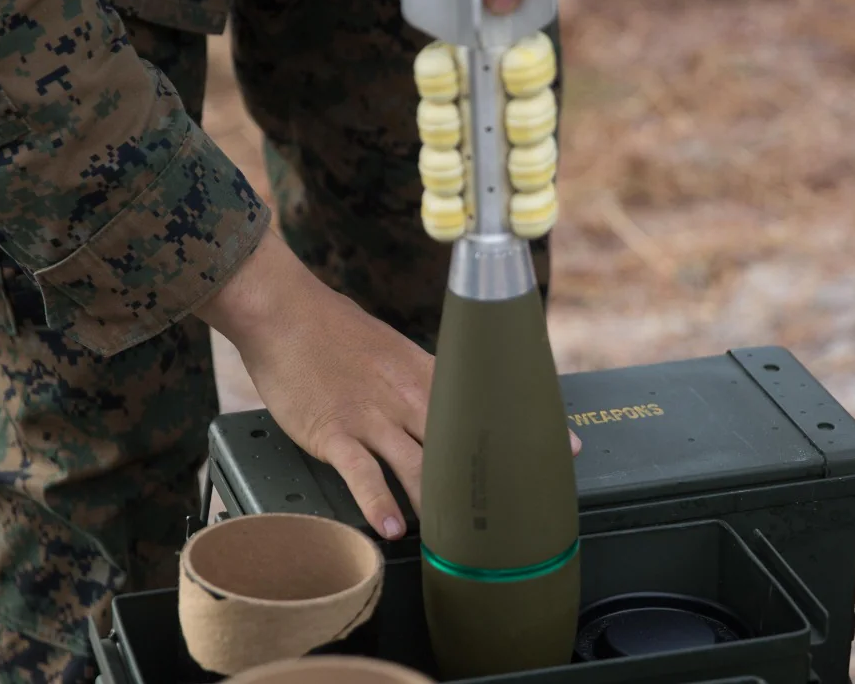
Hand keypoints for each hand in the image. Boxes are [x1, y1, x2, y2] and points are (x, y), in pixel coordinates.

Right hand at [198, 228, 581, 539]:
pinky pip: (362, 472)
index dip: (527, 431)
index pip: (487, 406)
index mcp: (427, 375)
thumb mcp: (392, 351)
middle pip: (461, 445)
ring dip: (439, 505)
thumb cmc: (334, 332)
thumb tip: (446, 403)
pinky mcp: (334, 431)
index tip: (569, 449)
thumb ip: (422, 381)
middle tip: (517, 515)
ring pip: (418, 467)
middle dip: (492, 481)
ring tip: (458, 542)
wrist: (285, 311)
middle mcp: (408, 397)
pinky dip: (377, 501)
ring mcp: (372, 417)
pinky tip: (391, 527)